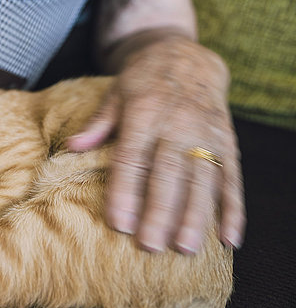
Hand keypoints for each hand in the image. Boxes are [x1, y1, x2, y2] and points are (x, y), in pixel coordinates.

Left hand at [69, 35, 244, 253]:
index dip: (125, 191)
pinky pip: (232, 178)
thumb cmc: (143, 83)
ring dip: (196, 216)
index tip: (119, 224)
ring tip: (186, 248)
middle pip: (169, 174)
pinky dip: (234, 209)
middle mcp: (179, 125)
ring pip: (202, 180)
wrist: (188, 58)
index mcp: (145, 113)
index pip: (133, 157)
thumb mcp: (116, 95)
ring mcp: (207, 134)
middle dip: (160, 212)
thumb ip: (98, 124)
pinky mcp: (227, 143)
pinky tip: (230, 238)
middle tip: (151, 246)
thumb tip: (72, 146)